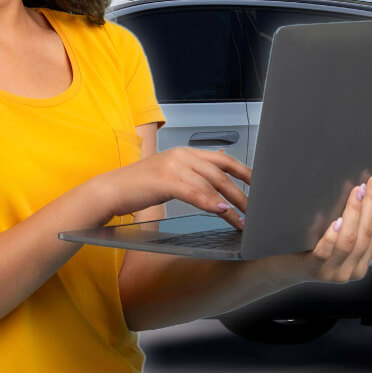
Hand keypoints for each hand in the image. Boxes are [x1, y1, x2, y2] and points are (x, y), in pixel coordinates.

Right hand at [89, 147, 249, 229]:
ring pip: (212, 185)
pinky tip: (222, 212)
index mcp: (185, 152)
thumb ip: (192, 171)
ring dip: (231, 205)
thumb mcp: (170, 172)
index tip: (260, 185)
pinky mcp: (165, 180)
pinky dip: (211, 203)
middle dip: (242, 193)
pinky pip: (195, 193)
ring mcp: (174, 166)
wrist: (111, 189)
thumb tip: (218, 166)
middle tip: (256, 210)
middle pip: (222, 173)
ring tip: (243, 220)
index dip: (244, 172)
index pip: (223, 159)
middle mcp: (182, 155)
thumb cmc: (139, 186)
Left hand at [264, 172, 371, 286]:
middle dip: (371, 206)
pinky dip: (332, 236)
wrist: (281, 269)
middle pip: (366, 236)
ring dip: (354, 214)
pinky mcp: (311, 269)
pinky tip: (336, 220)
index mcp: (362, 265)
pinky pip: (325, 252)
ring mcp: (331, 272)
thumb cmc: (314, 253)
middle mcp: (350, 272)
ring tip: (357, 193)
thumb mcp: (347, 249)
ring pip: (348, 242)